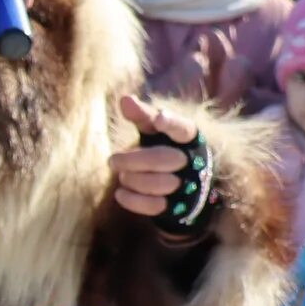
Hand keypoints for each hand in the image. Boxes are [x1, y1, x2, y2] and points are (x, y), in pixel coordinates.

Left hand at [110, 95, 212, 233]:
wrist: (186, 185)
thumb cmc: (166, 148)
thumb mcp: (156, 131)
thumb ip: (142, 116)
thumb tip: (124, 98)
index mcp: (189, 138)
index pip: (183, 128)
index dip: (171, 123)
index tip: (158, 118)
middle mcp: (192, 161)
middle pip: (164, 158)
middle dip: (134, 160)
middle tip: (112, 161)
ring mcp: (188, 186)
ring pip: (159, 184)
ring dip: (134, 179)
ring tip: (121, 175)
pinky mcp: (177, 207)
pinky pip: (155, 206)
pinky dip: (133, 200)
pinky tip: (120, 192)